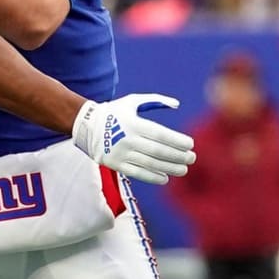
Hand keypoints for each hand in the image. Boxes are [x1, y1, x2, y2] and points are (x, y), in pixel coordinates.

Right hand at [71, 94, 195, 184]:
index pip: (161, 134)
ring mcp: (121, 153)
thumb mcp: (132, 101)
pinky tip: (165, 177)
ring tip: (183, 169)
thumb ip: (155, 100)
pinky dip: (154, 177)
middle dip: (179, 156)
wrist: (86, 124)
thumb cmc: (115, 112)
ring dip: (171, 168)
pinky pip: (138, 173)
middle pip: (159, 151)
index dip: (178, 141)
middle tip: (192, 158)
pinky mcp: (115, 164)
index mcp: (132, 123)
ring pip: (151, 164)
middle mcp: (127, 138)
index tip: (191, 144)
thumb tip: (177, 104)